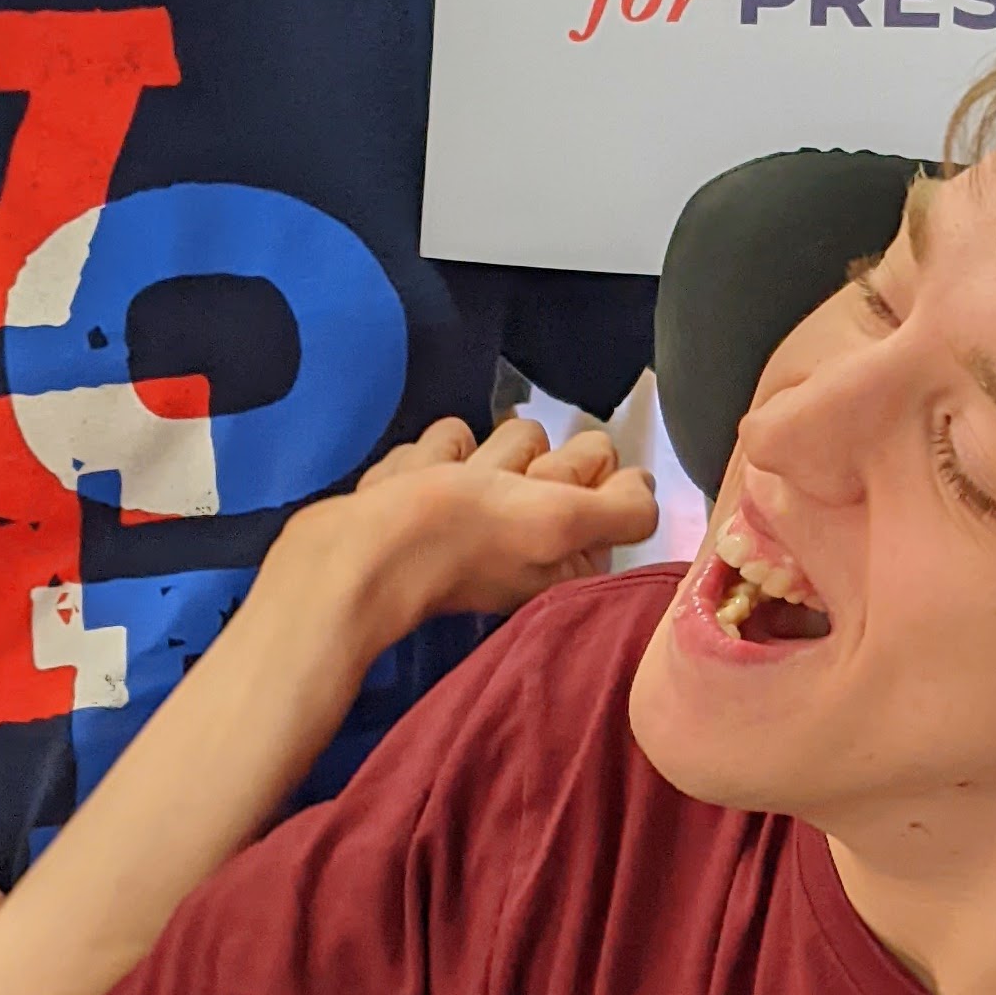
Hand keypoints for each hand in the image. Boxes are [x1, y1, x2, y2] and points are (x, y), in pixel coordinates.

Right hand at [281, 415, 656, 656]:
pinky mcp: (430, 491)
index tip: (540, 493)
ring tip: (442, 489)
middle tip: (487, 496)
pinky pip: (445, 442)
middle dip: (515, 461)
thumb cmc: (461, 538)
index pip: (603, 475)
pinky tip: (410, 484)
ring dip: (468, 456)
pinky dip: (426, 458)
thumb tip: (643, 485)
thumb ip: (620, 508)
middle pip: (550, 452)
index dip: (573, 474)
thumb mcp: (560, 524)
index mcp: (568, 553)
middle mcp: (529, 535)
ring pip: (498, 438)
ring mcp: (475, 512)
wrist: (352, 556)